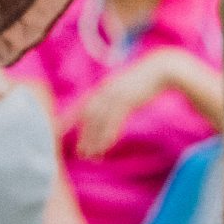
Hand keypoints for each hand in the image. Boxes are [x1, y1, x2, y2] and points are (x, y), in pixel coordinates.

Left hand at [71, 50, 198, 158]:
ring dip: (94, 140)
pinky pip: (114, 120)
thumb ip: (117, 94)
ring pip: (99, 121)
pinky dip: (108, 135)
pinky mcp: (128, 99)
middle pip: (88, 116)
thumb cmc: (148, 77)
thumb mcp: (128, 85)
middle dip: (83, 136)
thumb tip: (114, 105)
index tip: (60, 132)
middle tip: (79, 153)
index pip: (83, 106)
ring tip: (92, 156)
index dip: (69, 119)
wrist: (163, 68)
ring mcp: (116, 95)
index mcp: (104, 87)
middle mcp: (106, 90)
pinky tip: (106, 147)